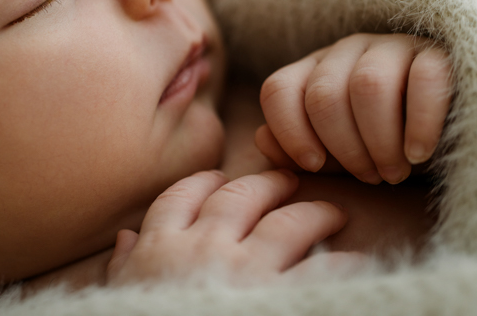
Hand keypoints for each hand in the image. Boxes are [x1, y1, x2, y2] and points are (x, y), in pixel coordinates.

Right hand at [106, 169, 357, 285]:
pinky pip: (322, 270)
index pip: (182, 197)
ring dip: (313, 213)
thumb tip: (126, 240)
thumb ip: (124, 266)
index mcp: (160, 247)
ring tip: (332, 213)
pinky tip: (356, 262)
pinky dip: (343, 263)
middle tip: (287, 180)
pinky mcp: (280, 297)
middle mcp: (204, 248)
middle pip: (241, 197)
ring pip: (287, 223)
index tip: (218, 179)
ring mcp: (245, 271)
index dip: (204, 184)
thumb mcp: (119, 297)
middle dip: (267, 185)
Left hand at [256, 33, 451, 184]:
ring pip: (367, 86)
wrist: (458, 135)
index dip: (290, 132)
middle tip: (371, 177)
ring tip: (395, 171)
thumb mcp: (339, 155)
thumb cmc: (388, 145)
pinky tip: (420, 153)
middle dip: (344, 147)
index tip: (314, 166)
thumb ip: (298, 149)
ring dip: (379, 141)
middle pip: (323, 95)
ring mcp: (393, 45)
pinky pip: (423, 79)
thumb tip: (262, 138)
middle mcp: (347, 50)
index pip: (278, 90)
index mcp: (314, 70)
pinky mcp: (439, 52)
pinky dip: (419, 123)